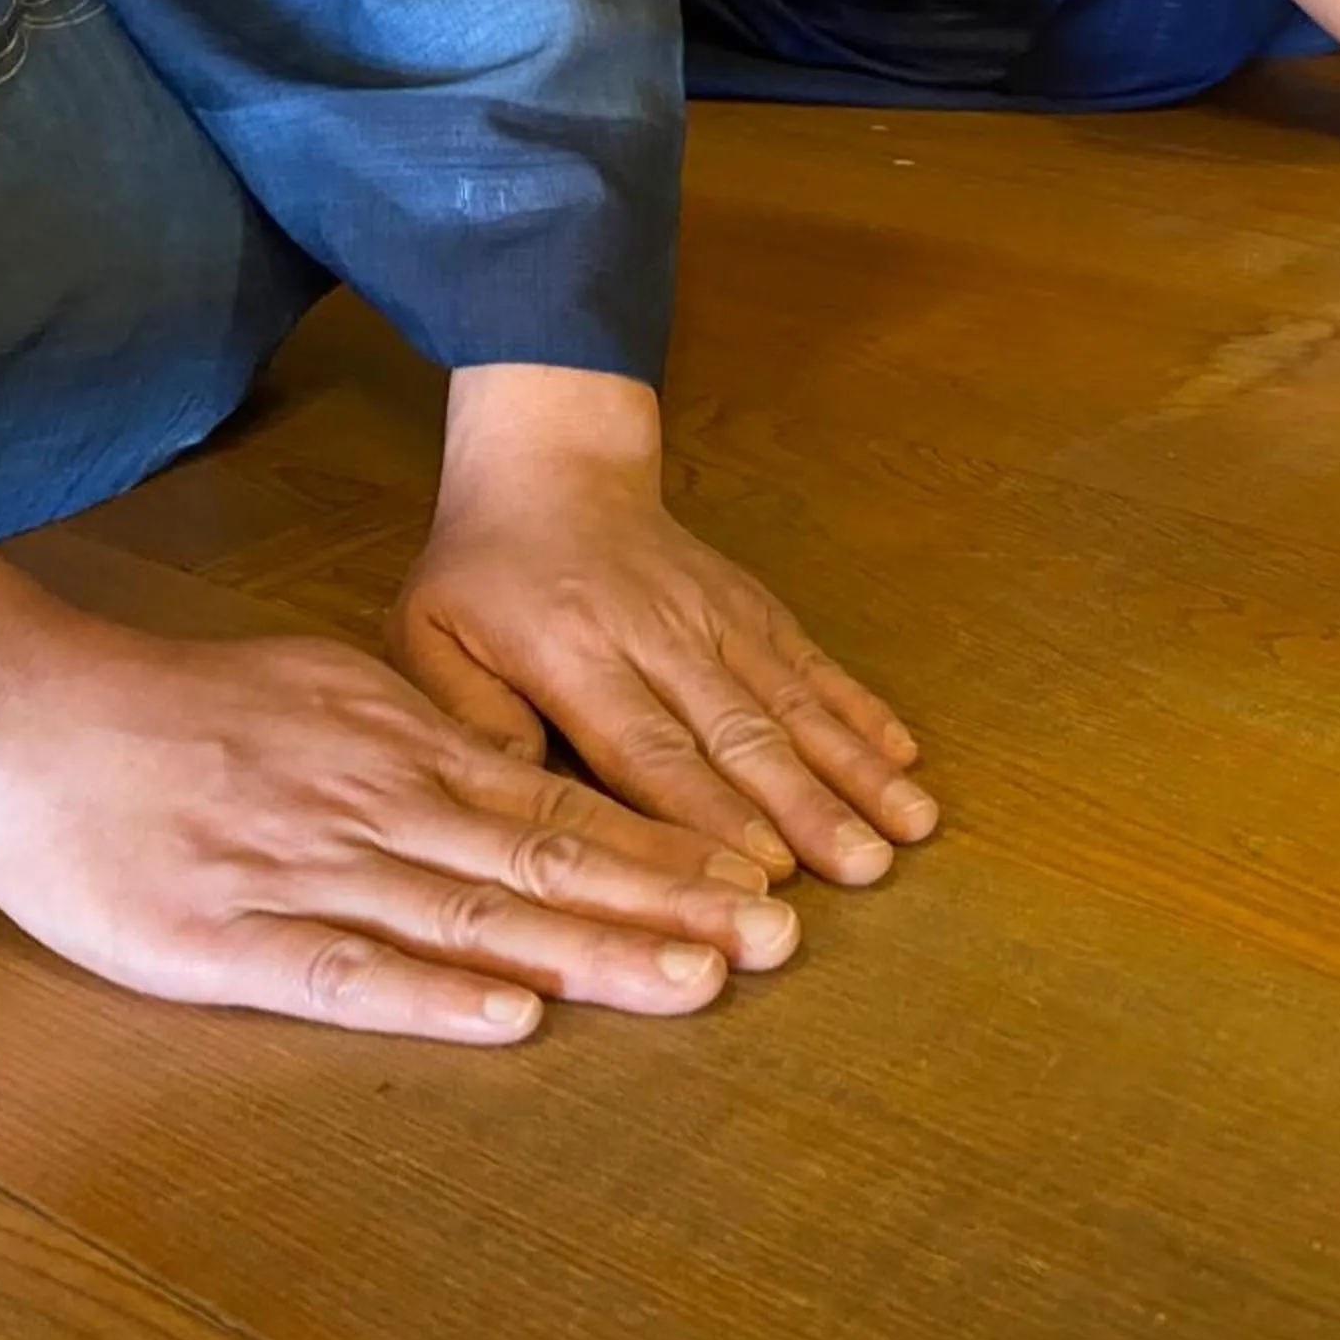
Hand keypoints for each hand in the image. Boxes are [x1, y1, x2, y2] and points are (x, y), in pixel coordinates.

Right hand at [0, 628, 800, 1042]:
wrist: (19, 713)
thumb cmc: (180, 708)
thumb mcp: (327, 687)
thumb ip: (427, 734)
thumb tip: (521, 767)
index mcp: (404, 747)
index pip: (563, 808)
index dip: (666, 849)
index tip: (758, 882)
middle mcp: (376, 805)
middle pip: (547, 864)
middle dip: (670, 906)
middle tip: (777, 941)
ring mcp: (303, 870)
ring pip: (470, 919)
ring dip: (589, 954)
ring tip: (695, 982)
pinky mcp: (219, 938)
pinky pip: (342, 972)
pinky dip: (432, 998)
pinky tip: (511, 1018)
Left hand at [393, 374, 933, 886]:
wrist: (551, 468)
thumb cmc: (481, 575)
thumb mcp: (430, 641)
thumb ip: (472, 723)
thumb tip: (517, 815)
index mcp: (570, 651)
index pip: (646, 746)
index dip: (708, 811)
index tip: (762, 871)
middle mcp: (657, 633)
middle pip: (741, 732)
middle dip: (807, 805)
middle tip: (863, 868)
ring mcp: (715, 616)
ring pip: (793, 701)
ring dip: (856, 767)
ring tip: (909, 825)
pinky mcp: (752, 606)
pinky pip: (813, 662)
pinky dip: (862, 710)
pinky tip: (906, 757)